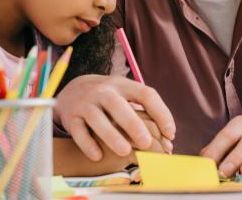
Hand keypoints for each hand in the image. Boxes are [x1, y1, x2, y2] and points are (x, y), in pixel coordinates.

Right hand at [54, 74, 174, 160]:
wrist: (72, 90)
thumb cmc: (110, 99)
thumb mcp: (126, 97)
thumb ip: (146, 115)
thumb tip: (169, 142)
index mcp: (123, 85)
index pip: (145, 94)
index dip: (161, 113)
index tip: (170, 134)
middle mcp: (103, 91)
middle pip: (117, 104)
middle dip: (133, 124)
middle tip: (146, 144)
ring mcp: (85, 103)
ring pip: (96, 117)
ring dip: (111, 135)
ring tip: (125, 152)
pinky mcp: (71, 117)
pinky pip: (78, 130)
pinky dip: (87, 144)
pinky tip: (98, 156)